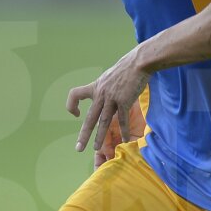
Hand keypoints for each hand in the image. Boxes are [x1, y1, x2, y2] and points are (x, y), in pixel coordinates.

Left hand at [66, 49, 149, 167]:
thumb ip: (106, 87)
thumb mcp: (110, 76)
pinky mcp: (124, 100)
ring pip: (103, 121)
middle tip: (78, 148)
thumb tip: (107, 95)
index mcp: (96, 87)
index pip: (75, 94)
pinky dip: (124, 130)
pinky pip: (122, 119)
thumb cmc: (127, 68)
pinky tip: (125, 139)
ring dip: (99, 136)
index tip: (76, 113)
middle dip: (84, 134)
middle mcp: (101, 93)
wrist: (138, 62)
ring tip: (95, 148)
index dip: (72, 105)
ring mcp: (112, 98)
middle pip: (89, 117)